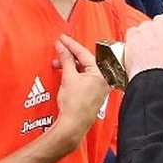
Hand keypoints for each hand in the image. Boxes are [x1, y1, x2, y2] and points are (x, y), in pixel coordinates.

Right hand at [52, 35, 108, 150]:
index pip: (84, 53)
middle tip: (58, 49)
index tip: (62, 38)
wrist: (74, 124)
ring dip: (71, 64)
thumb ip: (66, 59)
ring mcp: (102, 85)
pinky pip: (86, 76)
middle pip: (86, 60)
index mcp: (102, 73)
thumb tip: (61, 46)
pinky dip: (75, 72)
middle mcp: (105, 78)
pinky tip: (65, 71)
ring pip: (85, 68)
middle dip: (70, 55)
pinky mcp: (96, 91)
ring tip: (57, 64)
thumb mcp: (68, 77)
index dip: (71, 45)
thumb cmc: (74, 103)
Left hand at [124, 14, 162, 81]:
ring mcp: (147, 27)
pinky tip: (138, 53)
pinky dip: (134, 41)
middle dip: (158, 31)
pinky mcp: (133, 33)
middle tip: (159, 46)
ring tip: (148, 53)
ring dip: (146, 36)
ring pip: (145, 26)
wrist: (157, 80)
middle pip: (160, 20)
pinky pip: (133, 33)